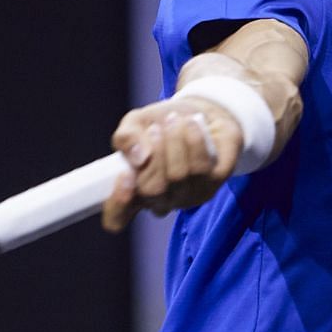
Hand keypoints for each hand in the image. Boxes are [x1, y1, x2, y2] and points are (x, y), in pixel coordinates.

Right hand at [100, 96, 244, 231]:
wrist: (198, 113)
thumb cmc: (161, 124)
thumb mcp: (135, 124)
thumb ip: (126, 138)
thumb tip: (138, 157)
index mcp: (134, 191)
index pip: (117, 218)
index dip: (118, 202)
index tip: (124, 175)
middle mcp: (160, 201)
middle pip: (152, 189)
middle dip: (154, 153)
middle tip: (155, 128)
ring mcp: (188, 196)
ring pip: (179, 176)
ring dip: (175, 141)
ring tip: (174, 120)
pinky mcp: (214, 184)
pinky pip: (202, 167)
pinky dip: (195, 140)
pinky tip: (192, 124)